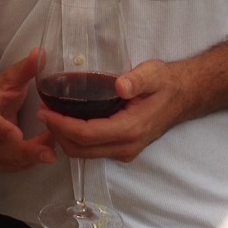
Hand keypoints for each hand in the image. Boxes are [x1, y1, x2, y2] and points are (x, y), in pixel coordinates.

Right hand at [0, 50, 55, 172]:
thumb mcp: (11, 79)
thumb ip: (25, 69)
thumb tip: (39, 53)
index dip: (1, 129)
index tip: (16, 134)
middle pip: (1, 147)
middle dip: (27, 151)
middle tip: (49, 153)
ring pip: (7, 160)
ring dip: (31, 157)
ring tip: (52, 149)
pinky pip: (9, 167)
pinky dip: (26, 163)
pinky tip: (39, 155)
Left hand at [38, 58, 194, 162]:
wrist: (184, 97)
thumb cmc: (165, 83)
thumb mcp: (152, 74)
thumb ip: (137, 80)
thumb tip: (120, 86)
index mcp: (130, 129)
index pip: (86, 134)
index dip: (61, 125)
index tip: (44, 111)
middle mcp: (126, 146)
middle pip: (80, 149)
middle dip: (57, 133)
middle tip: (43, 112)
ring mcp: (125, 151)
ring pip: (85, 153)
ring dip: (64, 139)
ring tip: (51, 116)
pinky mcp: (124, 149)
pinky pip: (93, 150)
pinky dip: (76, 140)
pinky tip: (68, 121)